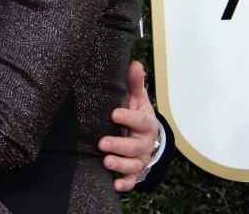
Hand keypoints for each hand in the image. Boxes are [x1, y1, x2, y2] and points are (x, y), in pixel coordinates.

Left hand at [98, 60, 158, 190]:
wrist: (143, 134)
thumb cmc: (135, 113)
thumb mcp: (135, 97)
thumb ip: (134, 83)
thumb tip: (134, 63)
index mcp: (145, 123)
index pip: (140, 120)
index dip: (128, 117)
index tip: (113, 114)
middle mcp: (144, 142)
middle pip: (135, 146)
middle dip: (119, 145)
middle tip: (102, 143)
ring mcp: (140, 158)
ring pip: (133, 164)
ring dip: (121, 165)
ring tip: (107, 162)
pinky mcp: (133, 170)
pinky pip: (131, 180)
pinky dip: (125, 184)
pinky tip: (114, 185)